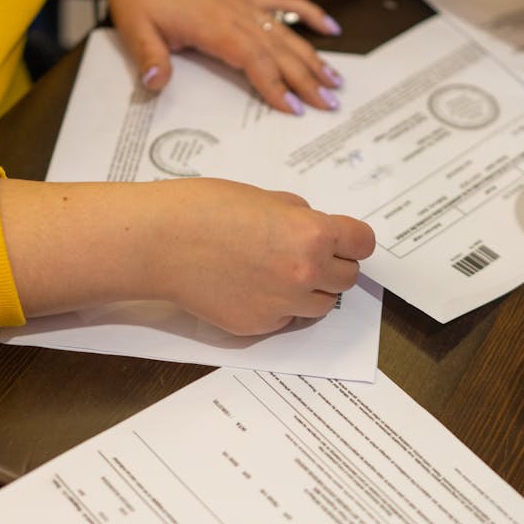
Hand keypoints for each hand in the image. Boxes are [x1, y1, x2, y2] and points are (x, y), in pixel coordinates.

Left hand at [101, 0, 343, 112]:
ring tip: (335, 81)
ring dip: (313, 57)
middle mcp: (237, 15)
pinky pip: (283, 3)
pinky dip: (308, 14)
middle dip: (307, 80)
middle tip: (330, 104)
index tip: (294, 109)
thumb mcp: (135, 29)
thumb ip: (150, 59)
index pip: (255, 62)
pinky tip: (330, 27)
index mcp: (215, 26)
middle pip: (281, 52)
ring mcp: (244, 4)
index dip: (276, 86)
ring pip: (287, 34)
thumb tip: (155, 85)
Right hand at [149, 179, 375, 333]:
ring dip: (311, 290)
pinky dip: (278, 305)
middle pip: (347, 279)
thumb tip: (315, 229)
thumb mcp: (266, 197)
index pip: (363, 244)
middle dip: (333, 265)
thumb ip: (299, 216)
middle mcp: (305, 274)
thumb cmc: (206, 209)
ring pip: (322, 305)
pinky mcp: (259, 326)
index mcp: (314, 234)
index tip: (346, 240)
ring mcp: (283, 304)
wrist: (161, 242)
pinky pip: (285, 318)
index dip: (353, 239)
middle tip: (308, 254)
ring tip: (278, 271)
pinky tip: (250, 285)